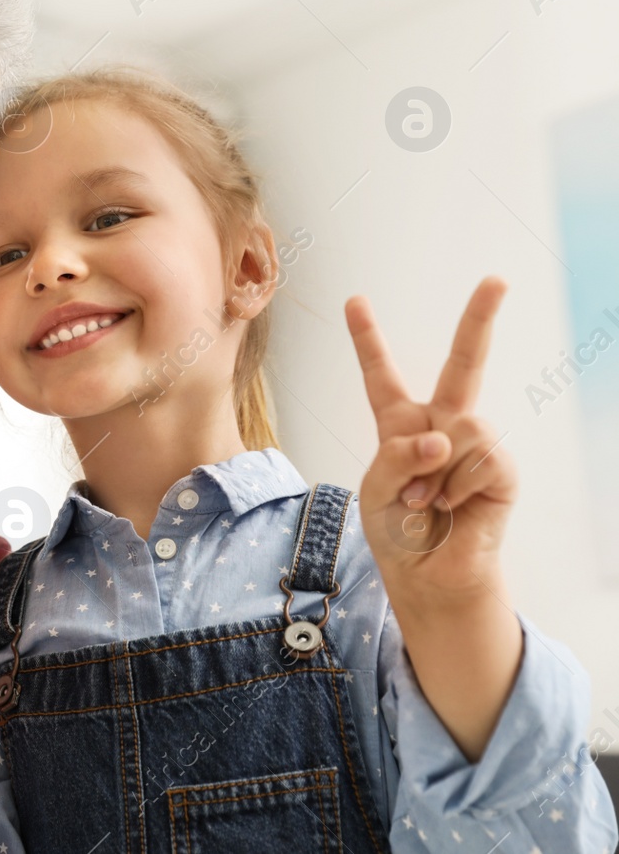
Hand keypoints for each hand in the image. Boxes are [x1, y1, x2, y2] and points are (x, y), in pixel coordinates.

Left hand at [345, 276, 517, 599]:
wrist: (428, 577)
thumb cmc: (396, 531)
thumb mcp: (375, 491)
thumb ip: (395, 457)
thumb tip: (441, 437)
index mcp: (399, 425)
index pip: (381, 375)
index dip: (368, 339)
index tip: (355, 301)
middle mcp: (441, 426)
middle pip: (462, 364)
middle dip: (480, 319)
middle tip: (497, 279)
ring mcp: (474, 445)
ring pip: (458, 426)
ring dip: (432, 471)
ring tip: (424, 500)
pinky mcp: (500, 471)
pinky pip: (478, 457)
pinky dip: (455, 486)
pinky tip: (449, 506)